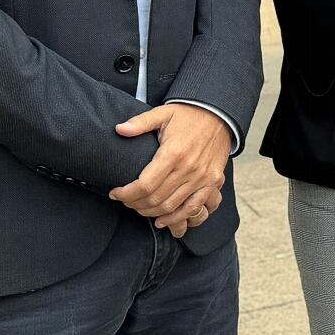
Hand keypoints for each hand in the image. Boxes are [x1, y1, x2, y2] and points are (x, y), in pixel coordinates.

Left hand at [111, 103, 231, 235]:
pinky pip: (194, 208)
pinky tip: (162, 220)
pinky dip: (177, 218)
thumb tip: (119, 129)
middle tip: (124, 200)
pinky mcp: (212, 183)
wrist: (219, 115)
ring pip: (171, 206)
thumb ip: (140, 122)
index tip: (115, 193)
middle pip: (155, 198)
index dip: (126, 193)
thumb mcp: (163, 113)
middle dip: (134, 203)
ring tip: (138, 208)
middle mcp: (189, 168)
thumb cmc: (189, 116)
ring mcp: (202, 178)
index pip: (145, 184)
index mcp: (173, 152)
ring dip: (151, 212)